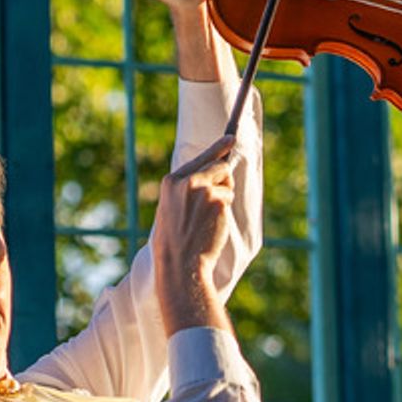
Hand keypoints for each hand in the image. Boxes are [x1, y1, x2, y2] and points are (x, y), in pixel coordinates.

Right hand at [152, 133, 238, 334]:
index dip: (216, 148)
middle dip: (223, 179)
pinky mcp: (218, 200)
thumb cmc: (175, 241)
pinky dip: (224, 211)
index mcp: (171, 182)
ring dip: (224, 197)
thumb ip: (187, 190)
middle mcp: (187, 180)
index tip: (231, 137)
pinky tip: (212, 224)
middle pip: (218, 166)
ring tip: (207, 218)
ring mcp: (203, 189)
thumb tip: (213, 175)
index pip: (198, 159)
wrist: (180, 264)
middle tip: (216, 200)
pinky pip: (229, 198)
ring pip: (227, 182)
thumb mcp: (171, 209)